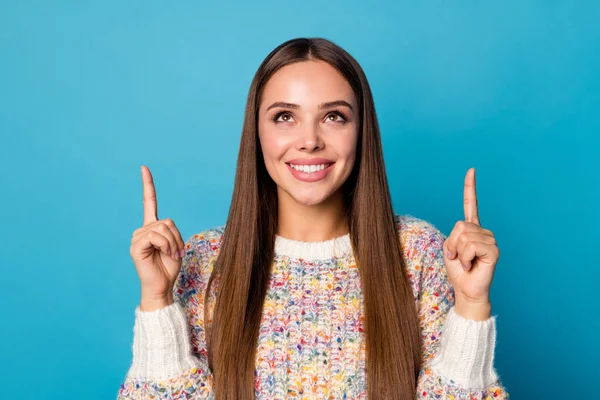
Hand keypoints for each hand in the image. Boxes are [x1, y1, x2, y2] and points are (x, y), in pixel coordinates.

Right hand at [130, 165, 185, 310]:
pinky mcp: (135, 245)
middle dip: (176, 237)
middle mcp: (142, 230)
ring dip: (172, 243)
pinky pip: (156, 236)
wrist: (162, 286)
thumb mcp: (176, 245)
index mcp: (152, 228)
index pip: (149, 202)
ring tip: (170, 255)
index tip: (144, 168)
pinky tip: (163, 254)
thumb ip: (170, 230)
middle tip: (175, 253)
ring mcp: (137, 237)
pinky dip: (165, 245)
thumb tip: (163, 224)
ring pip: (162, 228)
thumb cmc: (169, 267)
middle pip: (167, 221)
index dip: (147, 185)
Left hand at [442, 168, 499, 319]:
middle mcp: (482, 231)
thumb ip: (455, 234)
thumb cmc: (457, 270)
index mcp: (470, 228)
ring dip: (459, 253)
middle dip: (453, 244)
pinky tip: (472, 265)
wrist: (466, 289)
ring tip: (466, 262)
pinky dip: (466, 258)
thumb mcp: (449, 248)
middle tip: (459, 258)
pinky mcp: (494, 249)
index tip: (472, 170)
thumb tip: (464, 227)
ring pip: (464, 236)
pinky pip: (471, 246)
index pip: (470, 204)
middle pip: (460, 226)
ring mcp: (490, 239)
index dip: (470, 188)